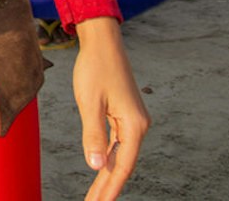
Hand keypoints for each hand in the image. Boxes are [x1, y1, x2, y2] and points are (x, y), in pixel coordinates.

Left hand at [72, 18, 147, 199]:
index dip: (110, 187)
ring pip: (118, 155)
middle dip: (107, 186)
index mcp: (133, 126)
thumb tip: (96, 167)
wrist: (102, 43)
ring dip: (106, 174)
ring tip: (95, 194)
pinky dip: (107, 157)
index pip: (121, 166)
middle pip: (121, 164)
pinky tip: (100, 168)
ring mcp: (132, 121)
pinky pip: (116, 143)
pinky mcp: (124, 115)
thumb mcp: (90, 102)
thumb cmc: (95, 69)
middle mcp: (138, 126)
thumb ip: (93, 135)